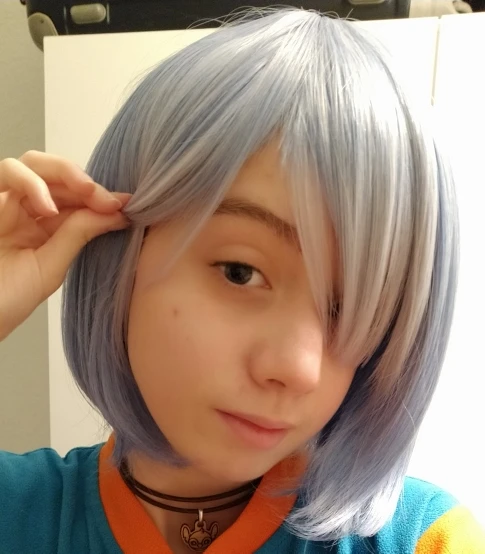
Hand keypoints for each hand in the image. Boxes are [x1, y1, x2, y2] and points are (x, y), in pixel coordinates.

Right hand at [0, 150, 130, 340]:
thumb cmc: (7, 299)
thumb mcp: (52, 267)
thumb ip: (79, 234)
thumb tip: (115, 212)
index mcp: (44, 226)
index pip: (75, 197)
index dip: (100, 196)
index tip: (125, 204)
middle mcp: (25, 210)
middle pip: (57, 175)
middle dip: (87, 183)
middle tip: (109, 200)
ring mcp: (5, 203)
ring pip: (33, 164)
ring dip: (64, 173)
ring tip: (86, 193)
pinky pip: (8, 172)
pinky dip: (32, 183)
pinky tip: (49, 208)